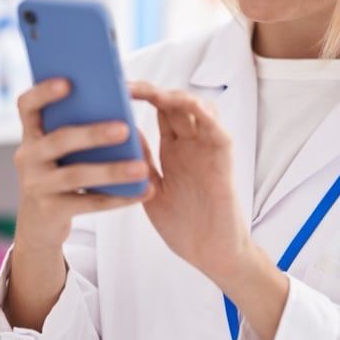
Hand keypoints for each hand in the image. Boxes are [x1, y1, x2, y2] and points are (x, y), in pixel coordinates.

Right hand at [13, 78, 153, 251]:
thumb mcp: (58, 151)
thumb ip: (74, 128)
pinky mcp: (50, 210)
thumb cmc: (58, 174)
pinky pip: (88, 202)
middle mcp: (28, 157)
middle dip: (93, 134)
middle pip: (59, 140)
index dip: (43, 92)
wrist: (38, 224)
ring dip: (112, 170)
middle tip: (125, 128)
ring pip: (76, 174)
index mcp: (31, 134)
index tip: (68, 82)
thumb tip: (117, 108)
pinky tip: (141, 191)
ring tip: (141, 167)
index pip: (27, 106)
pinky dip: (117, 198)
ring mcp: (36, 185)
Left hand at [130, 82, 251, 282]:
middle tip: (126, 85)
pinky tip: (188, 108)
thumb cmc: (183, 226)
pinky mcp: (224, 164)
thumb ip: (140, 162)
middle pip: (176, 103)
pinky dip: (206, 117)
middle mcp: (193, 144)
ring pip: (201, 109)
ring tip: (154, 96)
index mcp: (175, 149)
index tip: (114, 87)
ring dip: (179, 98)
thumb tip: (118, 135)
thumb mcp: (151, 190)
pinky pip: (219, 133)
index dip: (141, 94)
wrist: (209, 255)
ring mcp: (209, 151)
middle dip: (152, 90)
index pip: (161, 109)